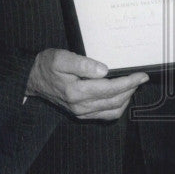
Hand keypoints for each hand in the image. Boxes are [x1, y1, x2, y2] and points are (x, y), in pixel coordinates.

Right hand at [25, 48, 147, 119]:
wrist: (33, 79)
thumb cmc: (47, 65)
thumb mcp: (61, 58)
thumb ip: (82, 63)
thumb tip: (104, 70)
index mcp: (76, 92)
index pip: (110, 88)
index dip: (129, 82)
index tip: (142, 75)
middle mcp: (79, 106)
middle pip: (114, 101)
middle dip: (131, 89)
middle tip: (141, 78)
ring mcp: (80, 113)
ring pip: (112, 111)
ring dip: (126, 99)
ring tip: (133, 85)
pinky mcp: (81, 114)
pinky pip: (105, 115)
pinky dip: (117, 107)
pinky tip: (121, 96)